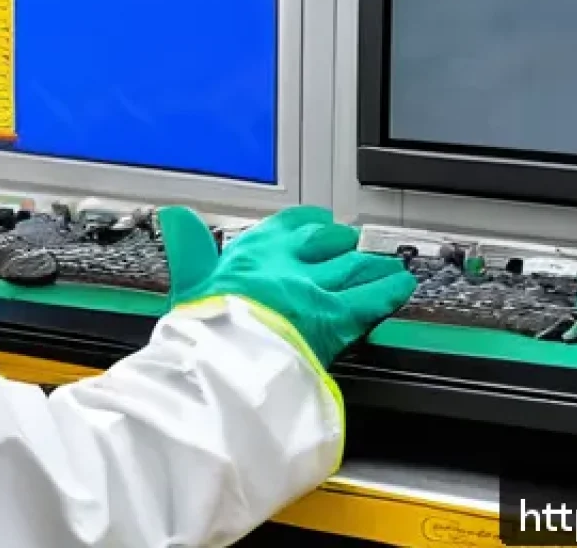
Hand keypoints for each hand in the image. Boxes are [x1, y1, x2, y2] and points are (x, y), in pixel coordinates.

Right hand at [159, 205, 416, 368]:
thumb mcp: (187, 280)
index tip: (317, 222)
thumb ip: (188, 246)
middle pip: (329, 242)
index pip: (290, 225)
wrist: (224, 362)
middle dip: (344, 243)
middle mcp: (290, 260)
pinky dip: (390, 289)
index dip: (308, 223)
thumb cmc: (203, 328)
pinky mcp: (338, 316)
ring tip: (386, 262)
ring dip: (372, 263)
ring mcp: (317, 286)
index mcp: (254, 250)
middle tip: (355, 244)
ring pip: (355, 266)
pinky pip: (374, 296)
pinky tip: (402, 285)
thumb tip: (174, 215)